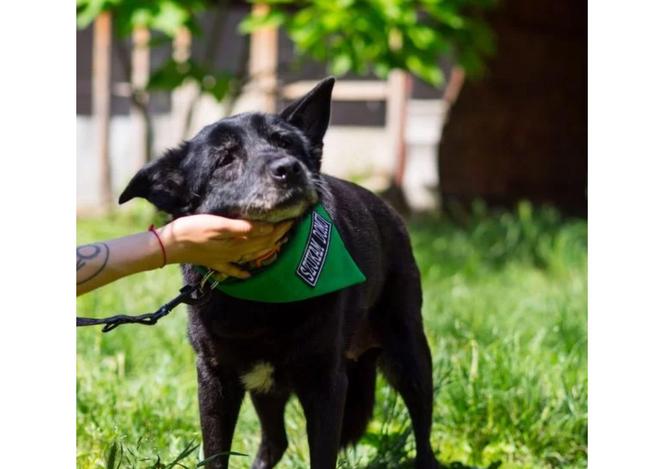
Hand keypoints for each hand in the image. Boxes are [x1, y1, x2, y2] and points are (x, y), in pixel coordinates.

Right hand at [158, 215, 292, 278]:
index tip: (293, 218)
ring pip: (251, 255)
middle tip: (291, 225)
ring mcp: (224, 259)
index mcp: (237, 243)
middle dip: (278, 235)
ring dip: (265, 249)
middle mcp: (234, 253)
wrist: (169, 246)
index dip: (280, 227)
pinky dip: (241, 272)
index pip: (266, 235)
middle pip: (262, 245)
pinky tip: (247, 274)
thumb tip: (265, 228)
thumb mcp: (218, 225)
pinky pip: (232, 269)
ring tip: (279, 241)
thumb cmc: (192, 230)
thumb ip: (242, 228)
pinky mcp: (213, 261)